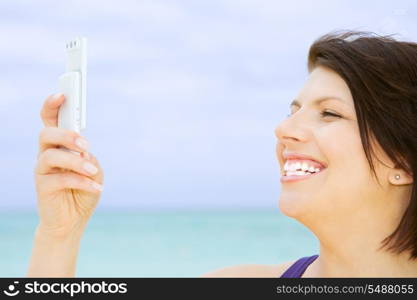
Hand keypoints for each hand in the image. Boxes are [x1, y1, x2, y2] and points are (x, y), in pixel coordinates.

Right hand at [34, 93, 103, 238]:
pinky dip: (81, 182)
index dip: (52, 106)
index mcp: (60, 146)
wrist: (72, 222)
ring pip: (50, 155)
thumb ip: (88, 159)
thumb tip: (82, 154)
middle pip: (46, 134)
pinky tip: (96, 187)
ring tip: (93, 170)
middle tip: (86, 145)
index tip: (62, 94)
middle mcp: (47, 154)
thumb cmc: (83, 191)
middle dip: (66, 135)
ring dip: (75, 161)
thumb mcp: (93, 171)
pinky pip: (60, 179)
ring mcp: (42, 171)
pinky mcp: (42, 187)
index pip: (50, 121)